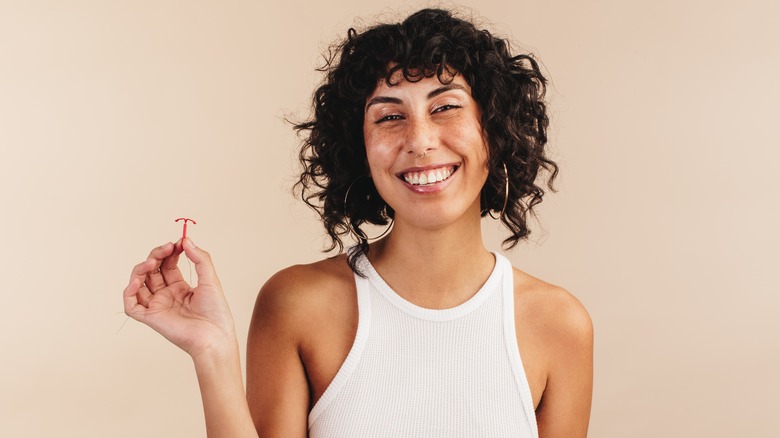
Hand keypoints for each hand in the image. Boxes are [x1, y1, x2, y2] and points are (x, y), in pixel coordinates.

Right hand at [123, 238, 236, 358]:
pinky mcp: (151, 317)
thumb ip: (200, 259)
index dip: (169, 252)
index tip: (178, 242)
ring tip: (152, 261)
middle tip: (167, 247)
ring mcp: (157, 306)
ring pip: (138, 283)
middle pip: (152, 270)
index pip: (167, 264)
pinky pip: (131, 304)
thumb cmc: (216, 312)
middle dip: (156, 255)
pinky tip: (137, 281)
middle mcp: (166, 295)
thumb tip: (186, 240)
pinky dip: (129, 291)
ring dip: (141, 269)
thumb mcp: (211, 279)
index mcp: (180, 288)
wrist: (215, 335)